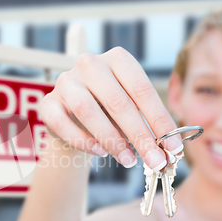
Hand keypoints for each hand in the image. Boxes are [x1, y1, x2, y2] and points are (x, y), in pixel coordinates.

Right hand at [40, 47, 182, 170]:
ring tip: (129, 160)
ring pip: (88, 111)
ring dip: (112, 140)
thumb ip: (149, 124)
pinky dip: (83, 141)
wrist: (76, 119)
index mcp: (117, 59)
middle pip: (117, 101)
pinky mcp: (48, 103)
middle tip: (155, 161)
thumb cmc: (111, 113)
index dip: (159, 120)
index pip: (142, 90)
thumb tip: (171, 150)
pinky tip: (100, 152)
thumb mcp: (133, 111)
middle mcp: (89, 64)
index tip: (173, 147)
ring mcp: (66, 81)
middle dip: (140, 136)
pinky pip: (63, 123)